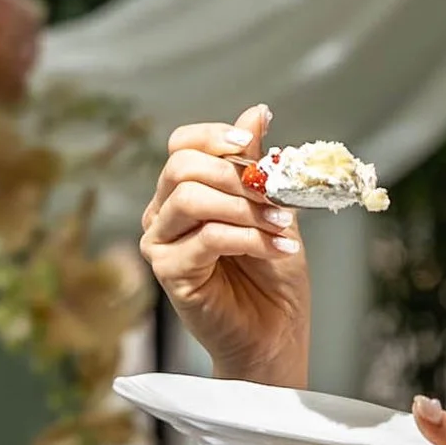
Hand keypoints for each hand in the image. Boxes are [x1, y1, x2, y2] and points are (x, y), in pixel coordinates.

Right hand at [140, 104, 310, 381]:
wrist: (275, 333)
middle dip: (236, 175)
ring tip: (285, 226)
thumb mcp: (272, 207)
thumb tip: (258, 111)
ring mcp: (160, 243)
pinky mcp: (168, 273)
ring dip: (246, 208)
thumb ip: (257, 165)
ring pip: (190, 199)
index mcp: (184, 192)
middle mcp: (162, 214)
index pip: (181, 145)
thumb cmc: (271, 273)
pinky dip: (250, 237)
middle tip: (277, 195)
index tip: (250, 141)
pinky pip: (205, 238)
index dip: (213, 136)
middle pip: (181, 167)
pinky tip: (281, 247)